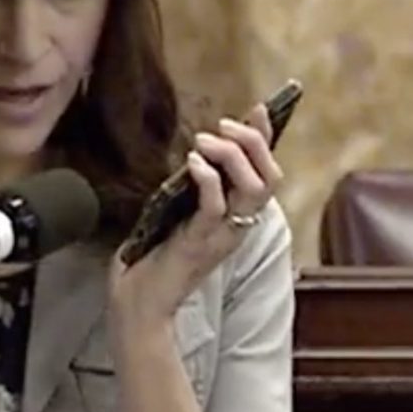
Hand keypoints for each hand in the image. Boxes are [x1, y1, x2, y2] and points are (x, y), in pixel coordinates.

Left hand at [108, 104, 282, 336]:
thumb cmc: (156, 259)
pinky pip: (216, 206)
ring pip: (253, 189)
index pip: (268, 174)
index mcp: (238, 218)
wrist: (140, 302)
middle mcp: (238, 227)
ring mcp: (221, 236)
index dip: (266, 140)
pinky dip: (209, 179)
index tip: (258, 109)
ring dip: (232, 156)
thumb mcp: (181, 213)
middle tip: (222, 126)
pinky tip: (193, 163)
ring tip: (204, 141)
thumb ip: (195, 188)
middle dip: (253, 142)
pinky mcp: (199, 243)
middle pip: (271, 177)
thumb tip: (199, 154)